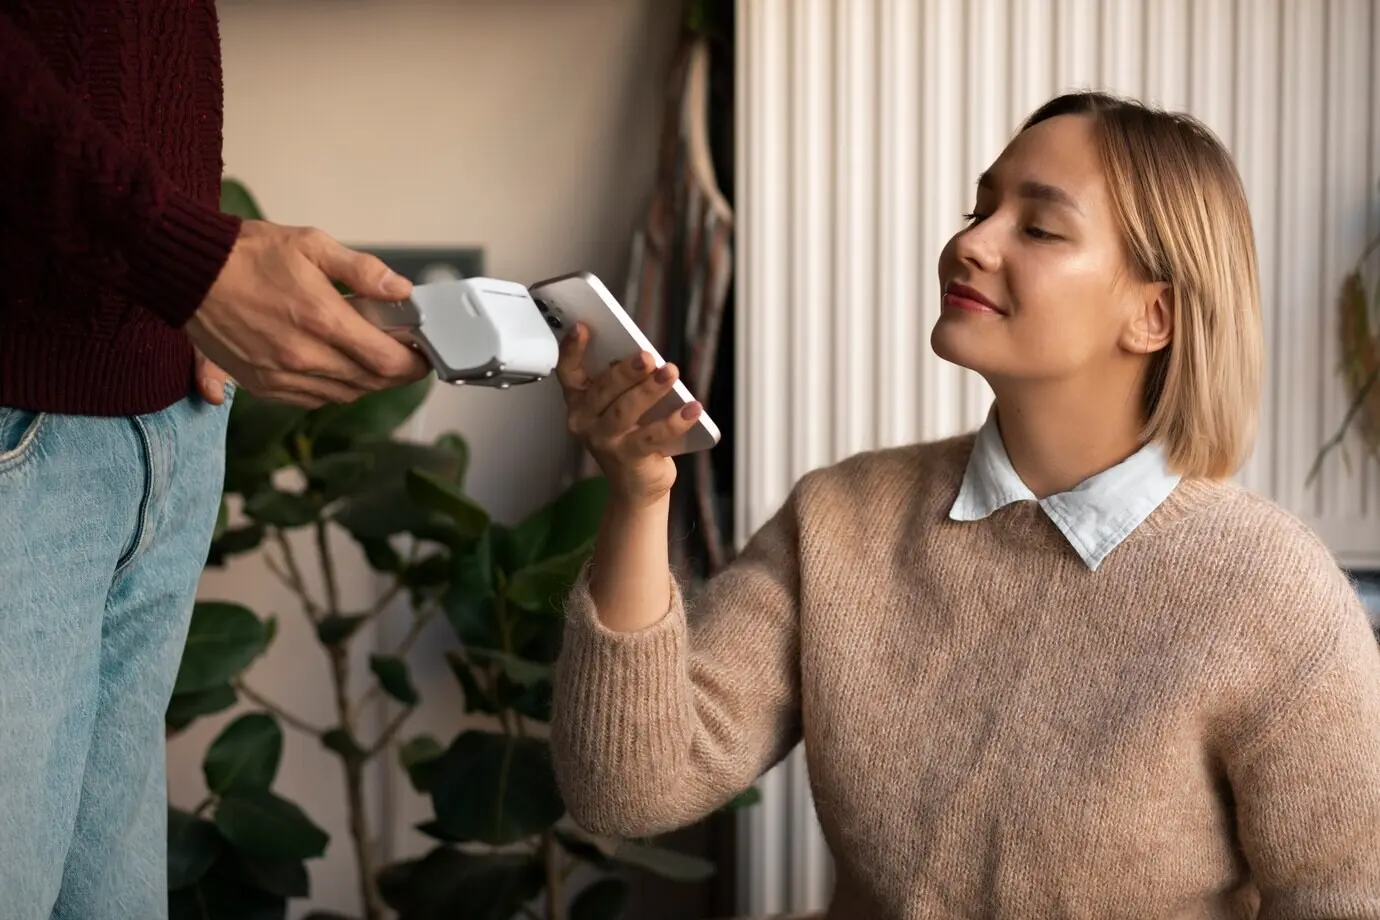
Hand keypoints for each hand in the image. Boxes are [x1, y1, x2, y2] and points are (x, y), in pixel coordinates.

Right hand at [185, 220, 430, 407]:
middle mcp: (303, 357)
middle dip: (394, 373)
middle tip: (404, 355)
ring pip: (344, 395)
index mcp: (322, 321)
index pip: (386, 361)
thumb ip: (362, 270)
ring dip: (365, 382)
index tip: (422, 354)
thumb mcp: (312, 245)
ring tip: (372, 358)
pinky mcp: (262, 386)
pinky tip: (336, 367)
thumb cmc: (248, 254)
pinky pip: (313, 400)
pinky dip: (333, 388)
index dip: (413, 362)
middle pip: (370, 383)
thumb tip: (401, 289)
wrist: (189, 272)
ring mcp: (281, 376)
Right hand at [556, 322, 702, 506]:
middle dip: (627, 371)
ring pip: (626, 411)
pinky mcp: (628, 459)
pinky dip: (675, 421)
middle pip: (604, 390)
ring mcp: (605, 442)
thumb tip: (645, 359)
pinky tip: (692, 409)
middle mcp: (586, 421)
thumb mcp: (620, 405)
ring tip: (671, 373)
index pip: (569, 372)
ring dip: (650, 390)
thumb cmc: (629, 436)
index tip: (583, 327)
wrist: (636, 485)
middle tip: (647, 356)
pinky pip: (653, 436)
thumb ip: (624, 383)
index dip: (572, 349)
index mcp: (580, 401)